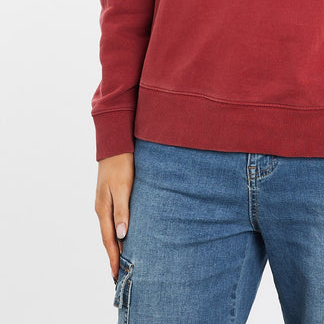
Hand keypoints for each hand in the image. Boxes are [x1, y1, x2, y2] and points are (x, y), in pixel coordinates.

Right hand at [94, 152, 134, 282]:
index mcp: (103, 209)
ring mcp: (105, 203)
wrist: (115, 144)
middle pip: (108, 238)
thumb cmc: (121, 164)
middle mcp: (102, 209)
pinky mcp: (110, 197)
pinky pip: (113, 220)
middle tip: (119, 276)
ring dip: (115, 246)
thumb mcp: (123, 187)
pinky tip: (124, 235)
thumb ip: (122, 210)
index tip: (117, 276)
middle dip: (113, 257)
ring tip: (122, 261)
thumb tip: (121, 235)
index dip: (114, 258)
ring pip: (110, 230)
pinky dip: (117, 232)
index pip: (109, 240)